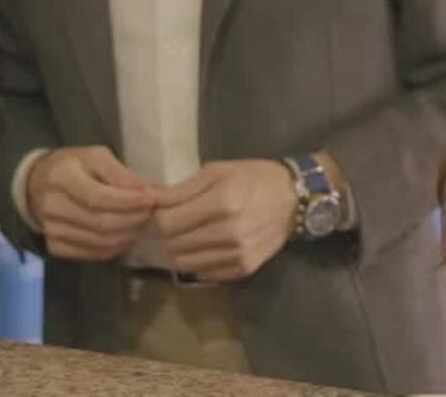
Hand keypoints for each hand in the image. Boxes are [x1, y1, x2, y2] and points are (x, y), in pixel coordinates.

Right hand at [25, 146, 157, 260]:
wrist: (39, 184)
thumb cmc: (75, 166)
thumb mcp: (97, 157)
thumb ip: (123, 175)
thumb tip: (154, 192)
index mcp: (62, 176)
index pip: (97, 197)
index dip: (129, 201)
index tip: (152, 199)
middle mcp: (52, 205)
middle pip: (100, 222)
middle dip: (134, 219)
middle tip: (151, 212)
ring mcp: (51, 229)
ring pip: (99, 241)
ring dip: (128, 234)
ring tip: (141, 222)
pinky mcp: (54, 246)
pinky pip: (92, 254)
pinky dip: (115, 247)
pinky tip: (124, 235)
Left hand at [154, 160, 295, 281]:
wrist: (295, 199)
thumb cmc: (254, 178)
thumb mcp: (218, 171)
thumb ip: (182, 189)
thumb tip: (150, 200)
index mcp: (222, 203)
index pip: (167, 223)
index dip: (158, 217)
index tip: (163, 211)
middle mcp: (230, 232)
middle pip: (173, 245)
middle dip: (167, 234)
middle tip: (175, 223)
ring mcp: (238, 254)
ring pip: (185, 264)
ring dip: (180, 250)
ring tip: (189, 235)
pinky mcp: (245, 268)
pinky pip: (204, 274)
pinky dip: (198, 262)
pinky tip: (207, 246)